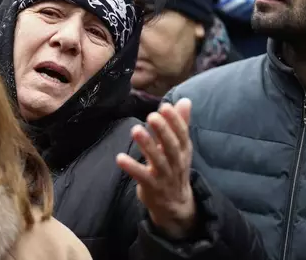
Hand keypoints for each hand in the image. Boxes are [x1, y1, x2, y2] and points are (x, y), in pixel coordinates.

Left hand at [116, 98, 195, 238]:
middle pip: (171, 146)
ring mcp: (164, 176)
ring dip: (147, 145)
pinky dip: (132, 167)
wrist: (175, 204)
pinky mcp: (151, 187)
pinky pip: (142, 176)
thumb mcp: (180, 147)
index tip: (166, 106)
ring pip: (157, 160)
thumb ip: (181, 123)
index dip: (175, 120)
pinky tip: (120, 157)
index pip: (182, 134)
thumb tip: (185, 100)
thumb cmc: (174, 168)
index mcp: (183, 150)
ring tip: (135, 129)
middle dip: (163, 131)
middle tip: (152, 116)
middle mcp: (176, 162)